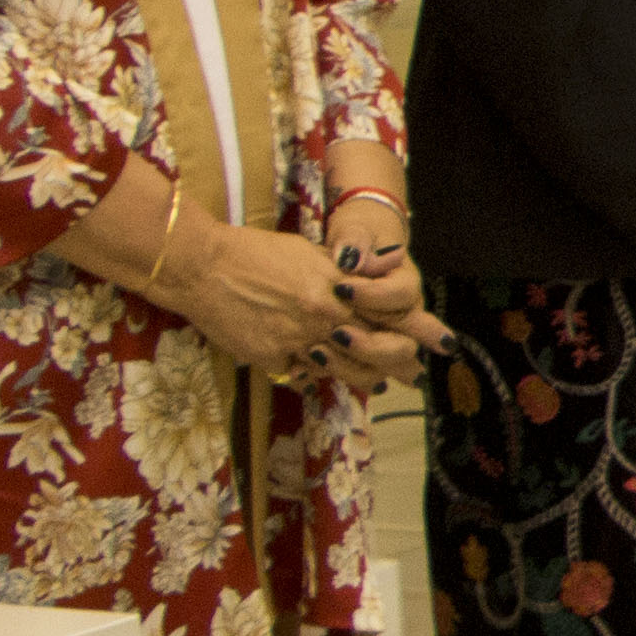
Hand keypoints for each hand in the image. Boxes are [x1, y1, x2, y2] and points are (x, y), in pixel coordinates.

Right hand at [160, 221, 417, 388]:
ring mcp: (296, 340)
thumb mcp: (308, 254)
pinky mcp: (271, 357)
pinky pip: (302, 374)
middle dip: (398, 364)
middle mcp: (323, 316)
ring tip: (378, 383)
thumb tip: (373, 280)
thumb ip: (342, 274)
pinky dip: (314, 376)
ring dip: (364, 377)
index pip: (387, 316)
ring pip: (343, 370)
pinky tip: (323, 378)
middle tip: (412, 375)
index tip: (433, 345)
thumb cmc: (255, 252)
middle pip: (374, 350)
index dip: (414, 333)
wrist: (202, 265)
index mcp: (337, 287)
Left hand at [327, 204, 449, 375]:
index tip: (341, 288)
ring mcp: (387, 337)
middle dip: (371, 346)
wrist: (355, 250)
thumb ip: (355, 239)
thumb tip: (350, 256)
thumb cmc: (357, 239)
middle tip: (338, 334)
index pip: (403, 295)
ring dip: (355, 366)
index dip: (375, 296)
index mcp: (405, 284)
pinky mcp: (366, 350)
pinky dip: (338, 372)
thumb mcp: (356, 230)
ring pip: (384, 368)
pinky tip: (308, 367)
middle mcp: (403, 317)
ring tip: (318, 353)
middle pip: (403, 345)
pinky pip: (362, 373)